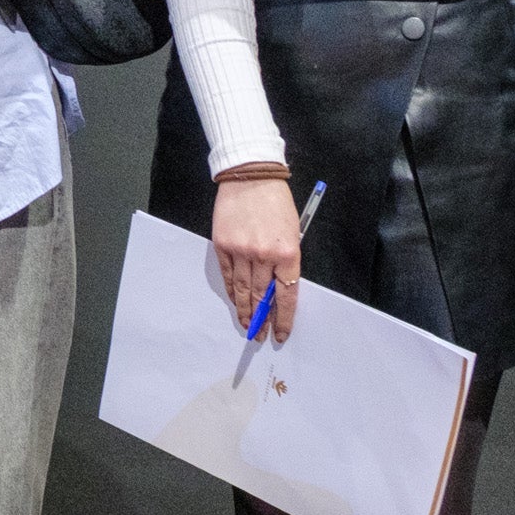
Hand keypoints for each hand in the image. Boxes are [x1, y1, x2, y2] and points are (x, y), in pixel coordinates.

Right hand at [213, 175, 302, 342]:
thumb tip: (276, 291)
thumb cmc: (276, 204)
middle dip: (262, 319)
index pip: (286, 296)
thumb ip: (285, 263)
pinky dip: (232, 292)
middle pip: (261, 297)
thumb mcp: (292, 234)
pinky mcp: (222, 245)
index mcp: (287, 253)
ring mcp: (240, 251)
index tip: (279, 333)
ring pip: (243, 290)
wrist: (251, 179)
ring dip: (245, 311)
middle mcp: (263, 255)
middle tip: (260, 335)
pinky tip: (235, 302)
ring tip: (247, 325)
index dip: (282, 318)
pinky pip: (228, 276)